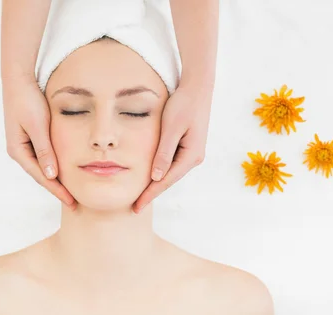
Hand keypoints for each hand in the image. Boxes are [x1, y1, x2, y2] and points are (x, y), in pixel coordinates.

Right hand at [2, 76, 76, 209]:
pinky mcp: (30, 138)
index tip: (71, 201)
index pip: (41, 176)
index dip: (57, 190)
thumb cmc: (28, 101)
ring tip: (73, 192)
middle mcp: (19, 151)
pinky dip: (55, 166)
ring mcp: (24, 145)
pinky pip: (44, 157)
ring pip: (43, 167)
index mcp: (18, 150)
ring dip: (57, 180)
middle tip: (75, 203)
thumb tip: (51, 175)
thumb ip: (45, 150)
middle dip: (57, 189)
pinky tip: (65, 171)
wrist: (18, 80)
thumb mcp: (38, 126)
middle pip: (42, 175)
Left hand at [133, 83, 213, 212]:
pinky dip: (159, 172)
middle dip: (151, 194)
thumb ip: (164, 153)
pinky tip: (150, 178)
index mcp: (191, 156)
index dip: (150, 195)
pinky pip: (171, 164)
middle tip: (134, 208)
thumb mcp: (171, 128)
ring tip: (139, 197)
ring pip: (170, 174)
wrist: (198, 87)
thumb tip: (156, 177)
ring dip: (155, 185)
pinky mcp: (187, 147)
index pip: (166, 181)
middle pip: (168, 181)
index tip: (137, 207)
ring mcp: (191, 153)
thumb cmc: (183, 104)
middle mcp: (193, 158)